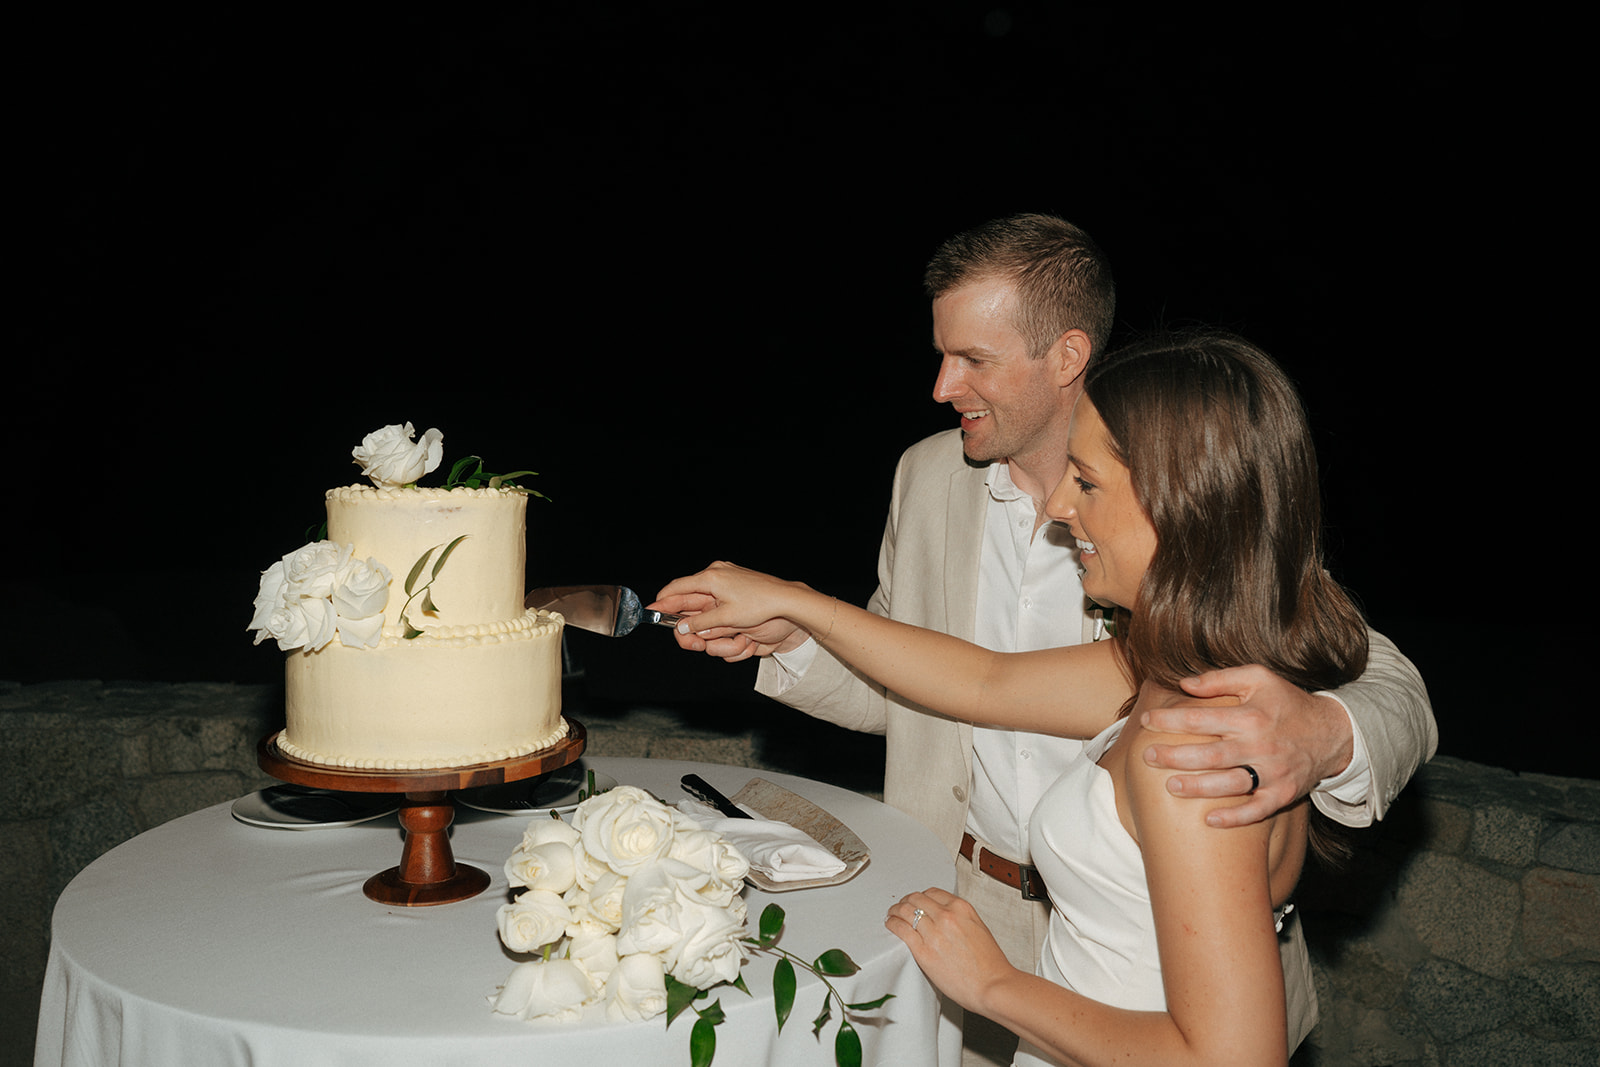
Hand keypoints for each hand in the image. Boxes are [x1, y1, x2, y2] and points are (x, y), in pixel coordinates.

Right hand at [651, 564, 815, 659]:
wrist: (790, 605)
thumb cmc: (762, 604)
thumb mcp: (727, 617)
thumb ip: (700, 622)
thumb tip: (682, 628)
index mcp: (711, 578)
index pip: (677, 589)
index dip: (663, 602)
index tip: (651, 612)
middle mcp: (717, 582)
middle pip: (691, 609)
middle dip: (695, 631)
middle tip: (697, 645)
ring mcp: (727, 593)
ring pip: (708, 621)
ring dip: (719, 636)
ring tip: (739, 638)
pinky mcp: (736, 605)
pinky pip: (723, 623)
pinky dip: (731, 635)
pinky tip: (747, 638)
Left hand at [885, 888, 1014, 1016]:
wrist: (992, 986)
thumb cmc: (989, 965)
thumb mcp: (979, 929)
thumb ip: (961, 920)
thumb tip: (946, 919)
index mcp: (962, 909)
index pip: (933, 893)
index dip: (921, 896)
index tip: (916, 901)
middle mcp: (946, 916)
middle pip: (916, 899)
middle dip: (906, 901)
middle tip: (900, 906)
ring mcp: (934, 932)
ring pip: (906, 911)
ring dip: (895, 910)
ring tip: (891, 914)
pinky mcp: (923, 950)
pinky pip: (901, 929)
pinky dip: (892, 923)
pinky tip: (890, 924)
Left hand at [1140, 665, 1353, 827]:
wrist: (1333, 732)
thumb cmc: (1287, 703)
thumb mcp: (1259, 679)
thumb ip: (1220, 679)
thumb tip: (1184, 683)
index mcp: (1250, 716)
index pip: (1202, 718)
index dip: (1170, 720)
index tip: (1146, 720)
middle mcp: (1260, 745)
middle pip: (1211, 755)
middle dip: (1176, 757)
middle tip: (1148, 756)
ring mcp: (1273, 772)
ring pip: (1231, 784)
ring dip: (1199, 788)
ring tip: (1170, 787)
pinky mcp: (1284, 793)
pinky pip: (1258, 810)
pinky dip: (1235, 817)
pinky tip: (1210, 821)